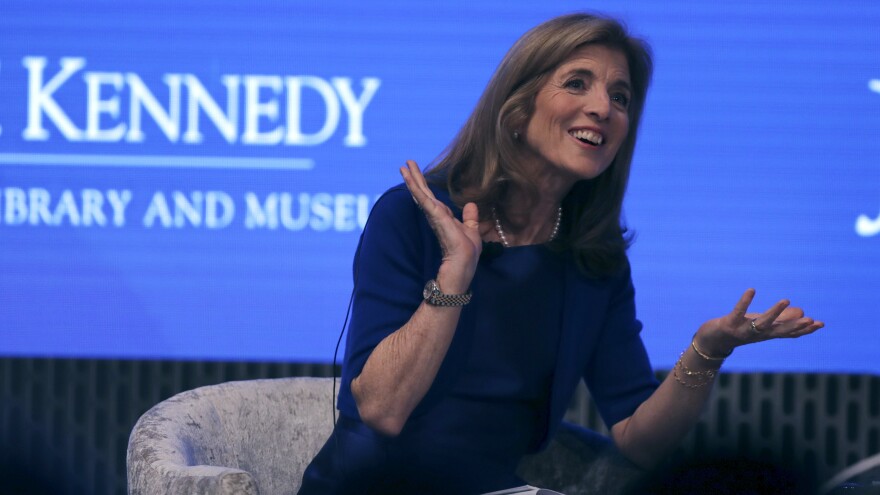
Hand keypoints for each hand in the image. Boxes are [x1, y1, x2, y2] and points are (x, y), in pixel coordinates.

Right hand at [400, 160, 481, 292]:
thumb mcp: (472, 233)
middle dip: (416, 178)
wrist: (460, 272)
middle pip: (424, 194)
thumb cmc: (465, 258)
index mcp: (443, 219)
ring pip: (422, 195)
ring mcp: (435, 218)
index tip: (416, 173)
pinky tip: (410, 178)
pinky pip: (425, 201)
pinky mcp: (437, 220)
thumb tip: (470, 204)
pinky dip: (417, 189)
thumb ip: (470, 218)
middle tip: (406, 162)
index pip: (433, 199)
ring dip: (413, 180)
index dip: (425, 186)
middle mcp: (436, 218)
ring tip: (403, 166)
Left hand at [694, 288, 824, 355]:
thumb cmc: (739, 330)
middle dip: (795, 326)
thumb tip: (801, 311)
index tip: (820, 324)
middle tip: (811, 320)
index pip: (789, 333)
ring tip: (786, 300)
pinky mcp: (729, 324)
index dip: (804, 329)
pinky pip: (738, 311)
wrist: (712, 341)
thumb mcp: (760, 324)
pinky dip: (744, 301)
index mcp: (767, 334)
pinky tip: (752, 290)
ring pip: (761, 323)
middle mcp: (758, 334)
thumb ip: (780, 319)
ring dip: (774, 313)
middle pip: (779, 331)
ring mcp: (743, 330)